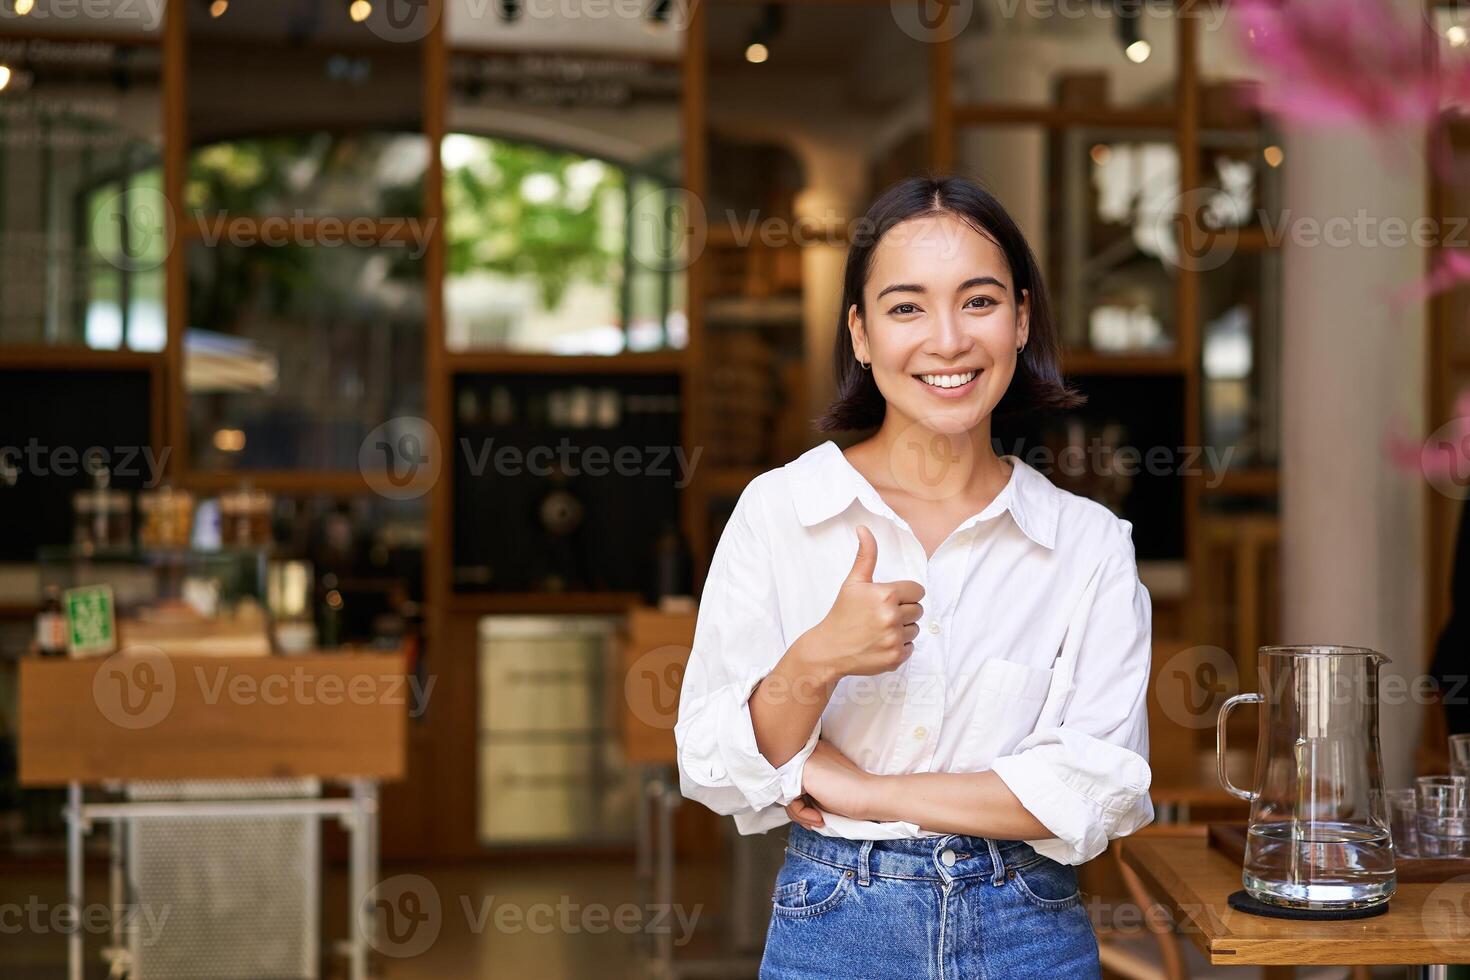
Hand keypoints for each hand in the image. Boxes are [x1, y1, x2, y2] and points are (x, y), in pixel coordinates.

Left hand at [793, 739, 877, 821]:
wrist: (870, 795)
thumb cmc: (853, 795)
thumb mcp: (823, 788)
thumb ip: (806, 787)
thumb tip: (788, 800)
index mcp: (816, 750)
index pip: (794, 775)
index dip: (802, 798)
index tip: (816, 812)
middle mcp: (808, 751)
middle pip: (787, 783)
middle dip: (798, 806)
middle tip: (814, 818)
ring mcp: (804, 760)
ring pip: (786, 792)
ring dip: (800, 814)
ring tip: (818, 819)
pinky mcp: (802, 773)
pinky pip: (790, 801)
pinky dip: (803, 815)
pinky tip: (818, 818)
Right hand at [800, 526, 923, 681]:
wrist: (829, 649)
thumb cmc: (842, 613)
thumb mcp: (853, 582)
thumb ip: (866, 556)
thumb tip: (864, 528)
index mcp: (886, 595)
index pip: (917, 591)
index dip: (905, 594)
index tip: (889, 599)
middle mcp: (892, 617)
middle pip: (919, 609)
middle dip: (904, 611)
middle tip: (882, 615)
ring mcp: (894, 639)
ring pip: (915, 629)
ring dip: (902, 629)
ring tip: (880, 629)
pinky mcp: (895, 658)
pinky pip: (911, 647)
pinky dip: (899, 646)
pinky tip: (881, 643)